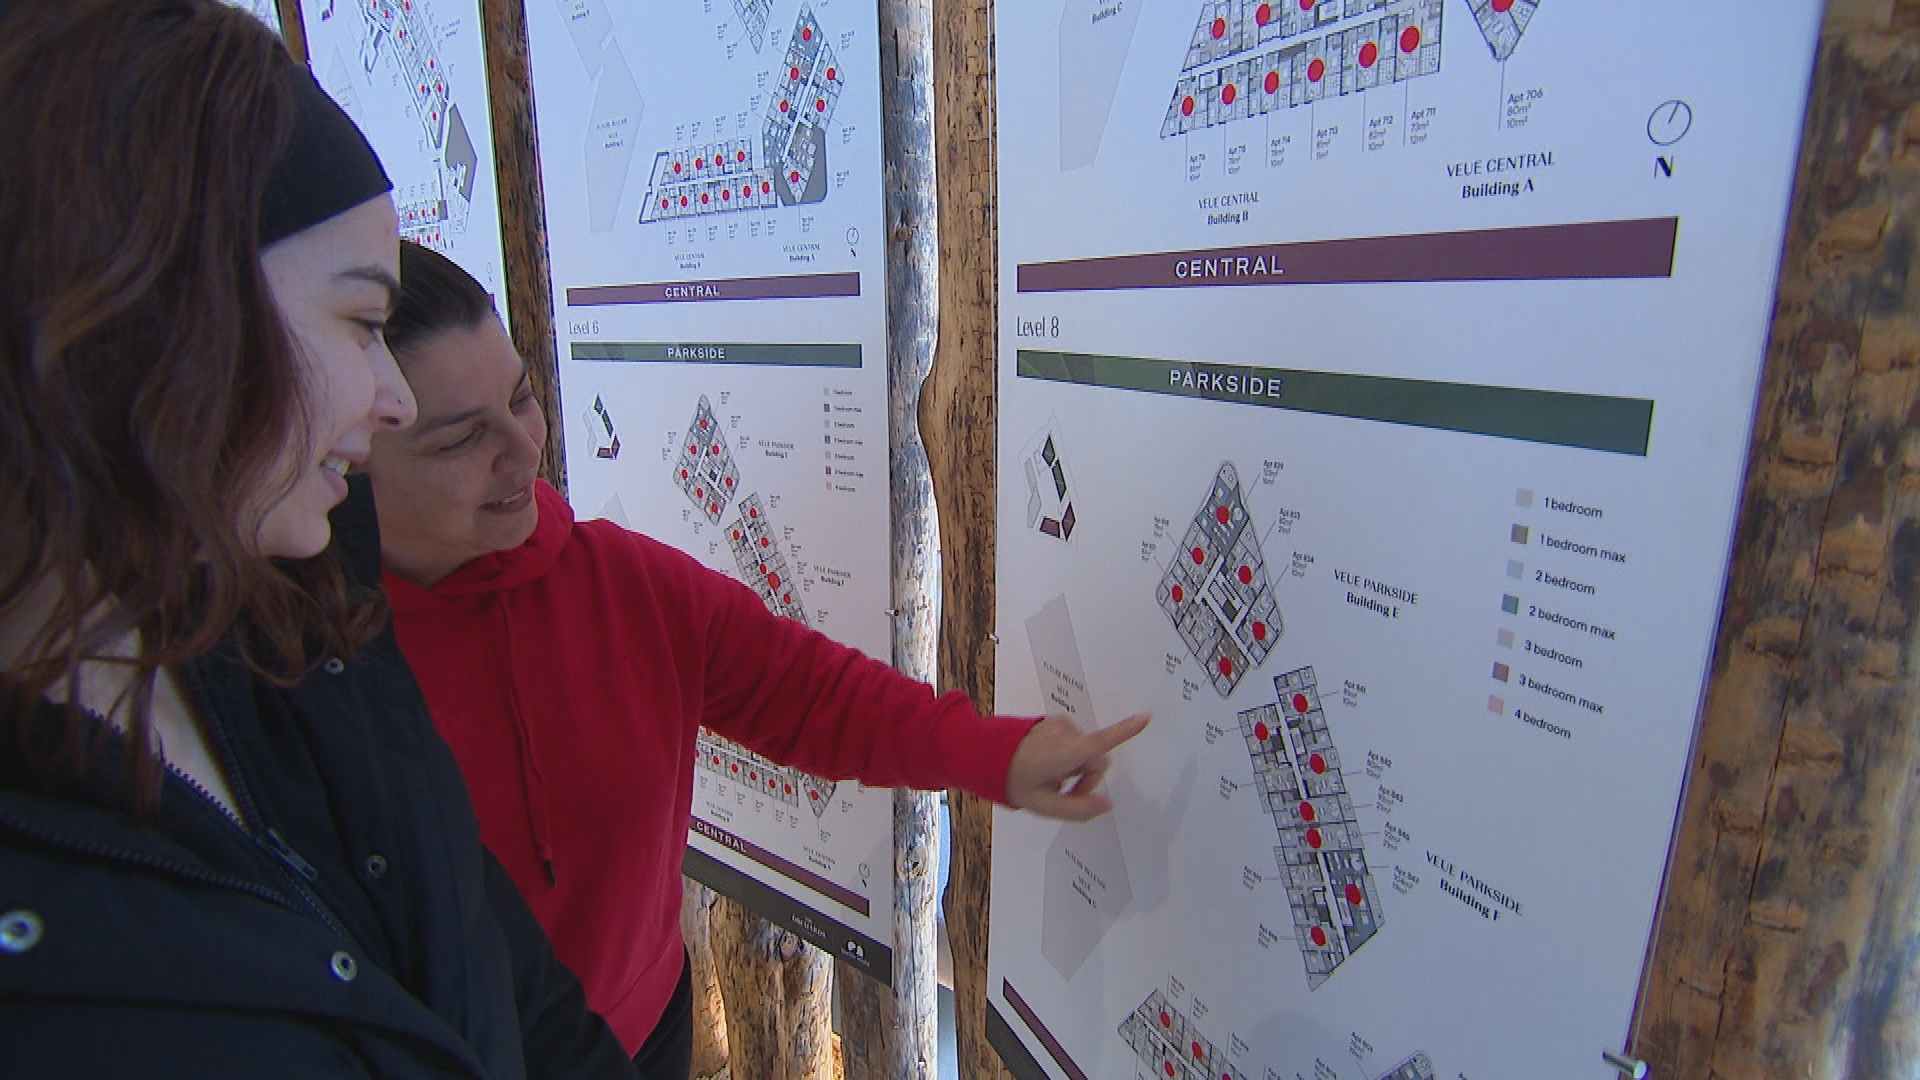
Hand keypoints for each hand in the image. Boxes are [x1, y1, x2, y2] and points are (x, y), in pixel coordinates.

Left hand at [1004, 713, 1149, 821]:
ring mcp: (1060, 725)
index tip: (1145, 717)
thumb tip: (1107, 805)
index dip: (1126, 730)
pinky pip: (1073, 742)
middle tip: (1063, 792)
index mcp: (1065, 752)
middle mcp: (1066, 733)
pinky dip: (1067, 755)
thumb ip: (1079, 810)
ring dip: (1075, 767)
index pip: (1102, 742)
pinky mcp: (1055, 722)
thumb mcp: (1044, 806)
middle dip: (1087, 778)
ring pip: (1085, 751)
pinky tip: (1046, 763)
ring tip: (1049, 777)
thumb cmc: (1013, 780)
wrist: (985, 755)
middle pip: (1096, 759)